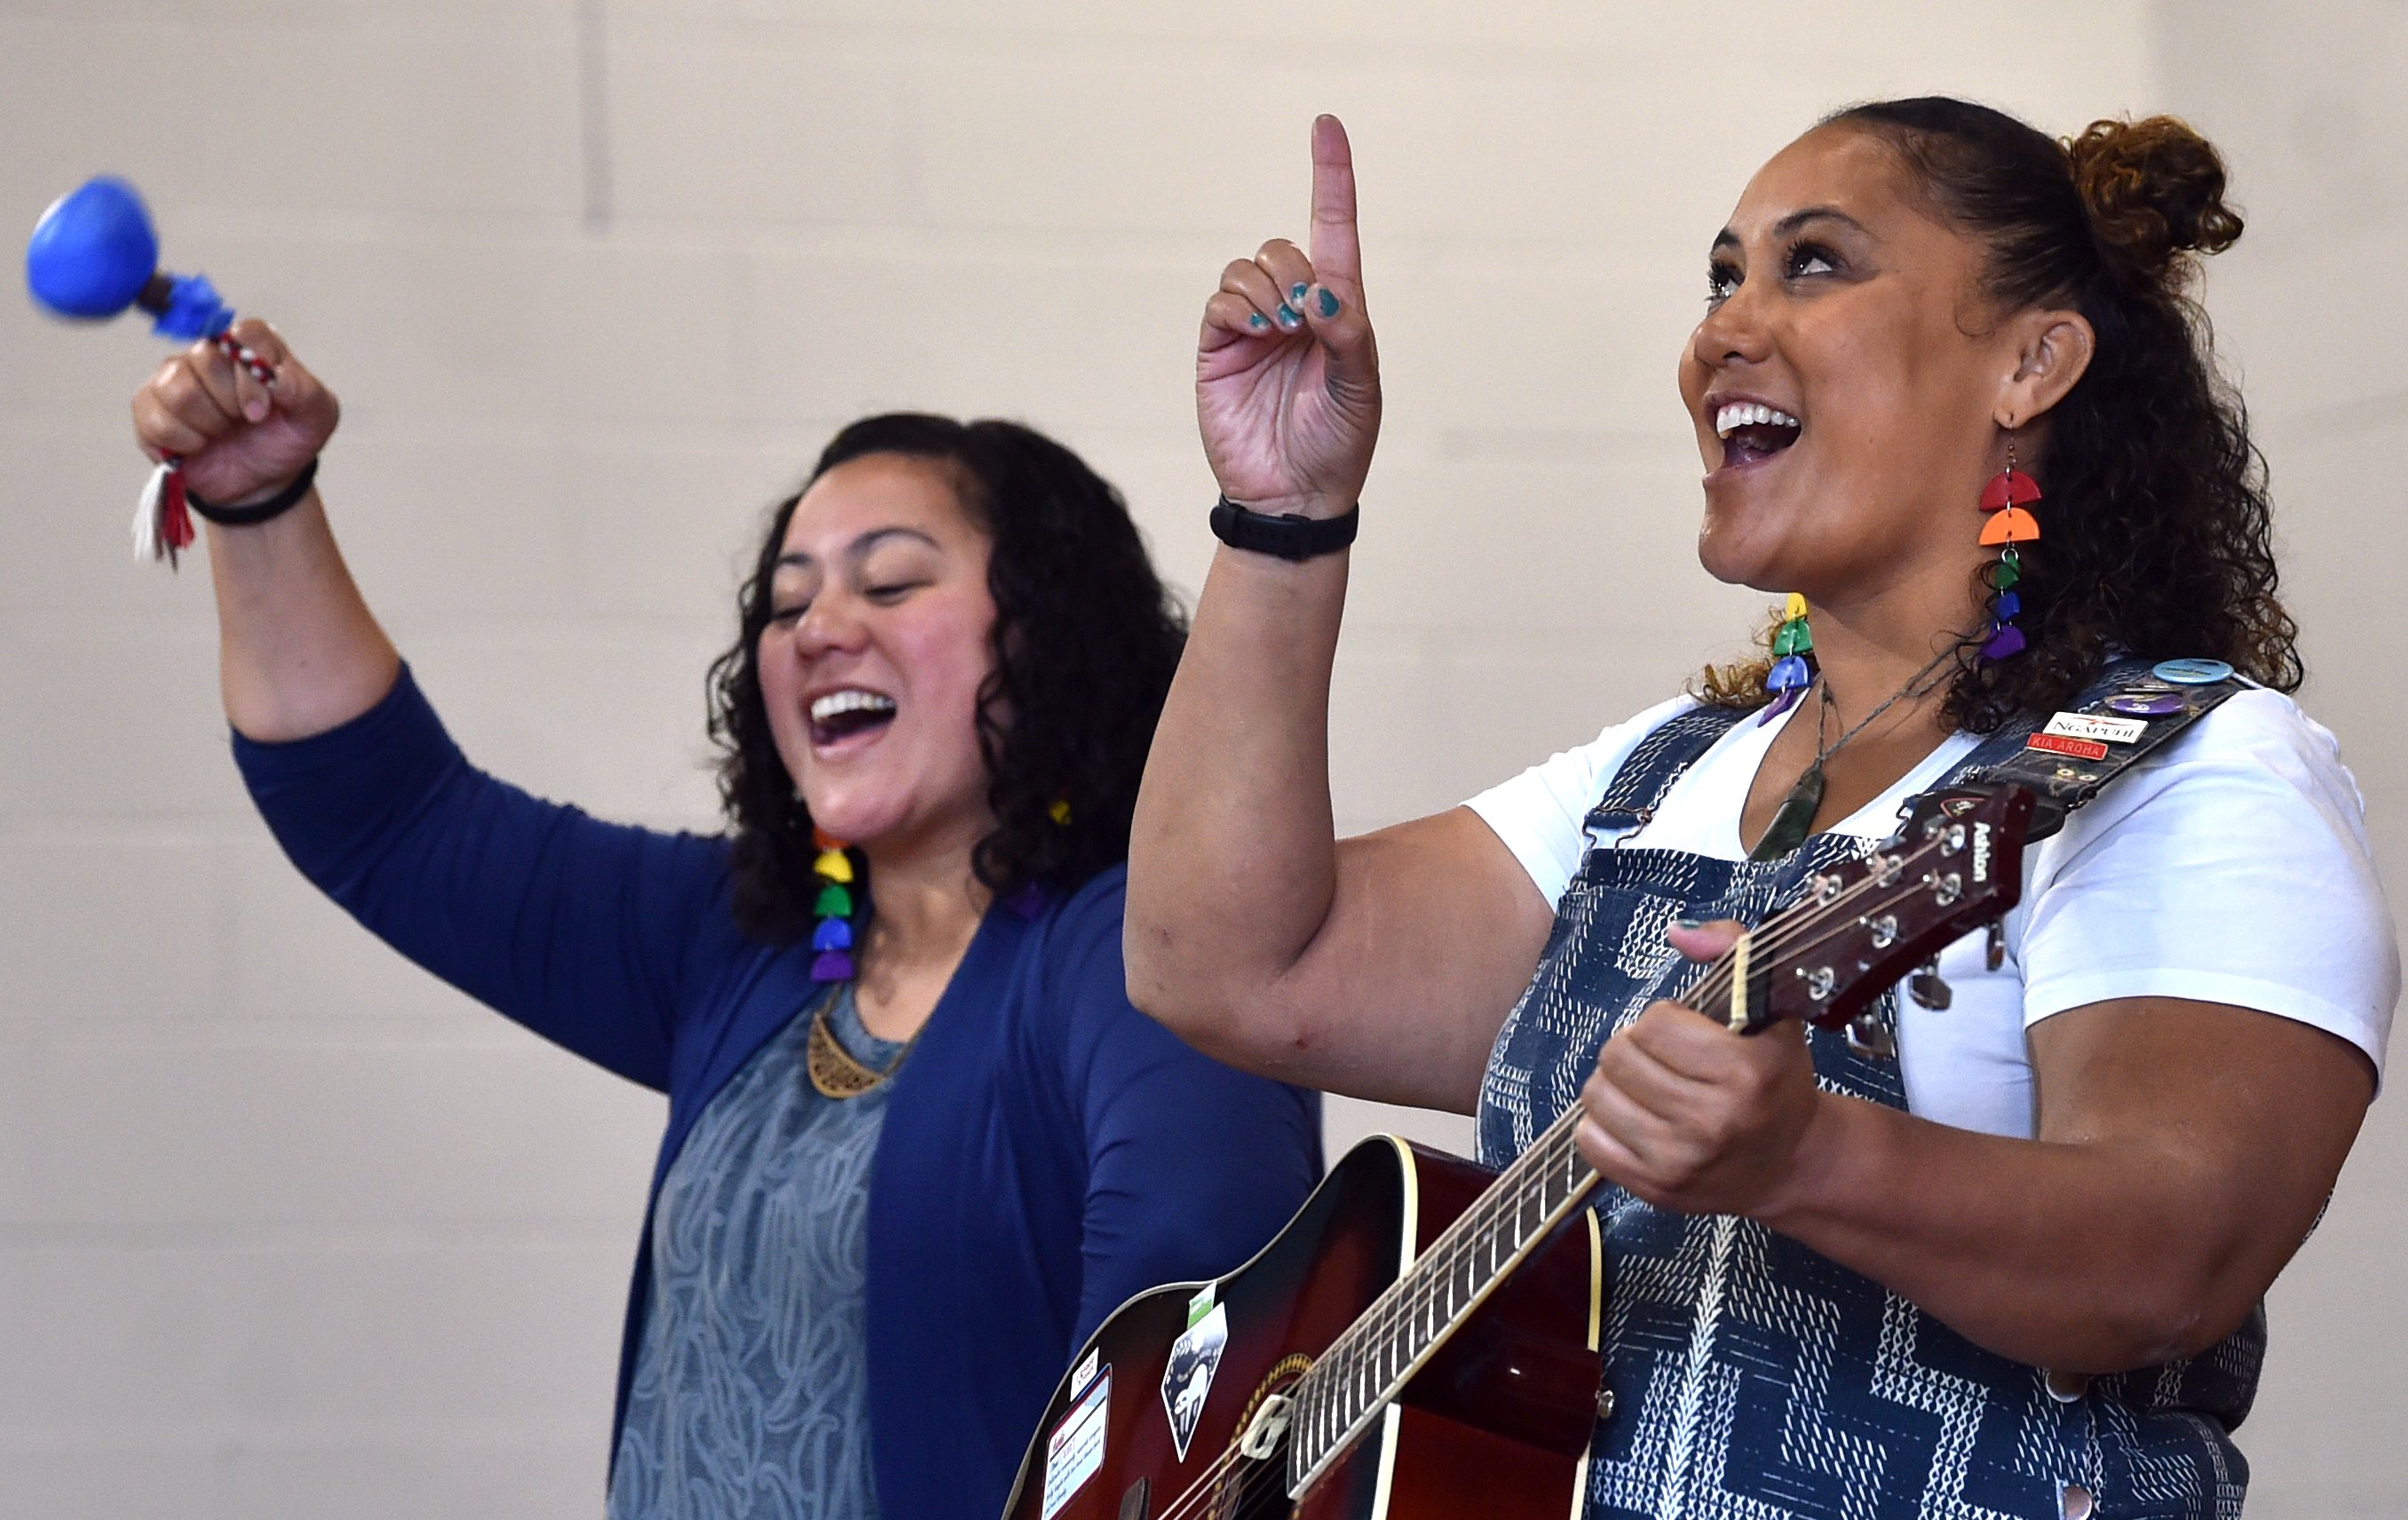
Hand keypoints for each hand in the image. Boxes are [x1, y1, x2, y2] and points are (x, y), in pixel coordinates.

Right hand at [131, 318, 338, 504]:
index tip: (262, 411)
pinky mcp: (149, 406)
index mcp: (251, 345)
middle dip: (230, 404)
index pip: (243, 335)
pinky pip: (154, 418)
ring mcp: (173, 376)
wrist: (262, 478)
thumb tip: (279, 378)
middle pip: (205, 358)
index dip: (251, 377)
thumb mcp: (316, 417)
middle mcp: (208, 353)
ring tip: (220, 433)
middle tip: (243, 423)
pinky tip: (198, 446)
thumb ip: (306, 392)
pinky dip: (182, 442)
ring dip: (206, 424)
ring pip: (176, 388)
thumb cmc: (286, 437)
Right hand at [1196, 114, 1380, 519]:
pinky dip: (1237, 307)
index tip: (1326, 124)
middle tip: (1306, 318)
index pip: (1335, 229)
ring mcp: (1254, 327)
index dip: (1330, 176)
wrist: (1292, 497)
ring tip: (1280, 333)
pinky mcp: (1219, 347)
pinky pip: (1219, 300)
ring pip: (1248, 268)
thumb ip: (1349, 332)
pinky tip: (1256, 335)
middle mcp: (1296, 309)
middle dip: (1295, 271)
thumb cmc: (1338, 444)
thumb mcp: (1361, 387)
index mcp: (1340, 310)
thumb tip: (1321, 291)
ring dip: (1266, 290)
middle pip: (1284, 247)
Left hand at [1573, 920, 1826, 1216]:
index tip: (1687, 1033)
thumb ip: (1732, 953)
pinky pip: (1589, 1140)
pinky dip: (1603, 1123)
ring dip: (1615, 1083)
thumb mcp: (1772, 1012)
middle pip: (1619, 1055)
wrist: (1793, 1165)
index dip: (1665, 1019)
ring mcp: (1682, 1160)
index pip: (1655, 1023)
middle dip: (1635, 1048)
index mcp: (1746, 1072)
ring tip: (1647, 1087)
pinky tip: (1635, 1118)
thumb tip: (1677, 933)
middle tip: (1662, 1060)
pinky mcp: (1656, 1189)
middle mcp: (1714, 1120)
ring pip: (1597, 1095)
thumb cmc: (1777, 1083)